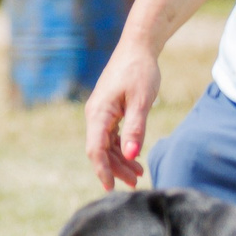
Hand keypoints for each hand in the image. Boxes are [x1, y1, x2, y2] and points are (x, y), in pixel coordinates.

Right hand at [85, 39, 163, 189]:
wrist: (138, 47)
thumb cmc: (140, 71)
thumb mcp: (141, 101)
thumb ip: (135, 129)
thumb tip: (130, 155)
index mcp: (99, 113)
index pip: (95, 149)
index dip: (103, 170)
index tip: (111, 188)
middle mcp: (95, 115)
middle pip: (100, 151)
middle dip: (116, 169)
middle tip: (136, 182)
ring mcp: (101, 113)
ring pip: (106, 145)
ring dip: (120, 161)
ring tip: (139, 174)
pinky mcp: (109, 111)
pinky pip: (111, 136)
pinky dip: (122, 148)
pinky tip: (134, 156)